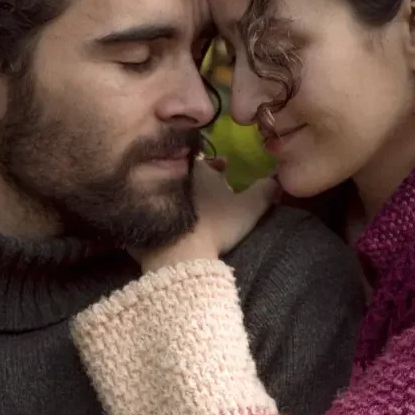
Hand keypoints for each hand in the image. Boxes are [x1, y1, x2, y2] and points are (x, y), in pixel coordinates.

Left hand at [133, 157, 279, 272]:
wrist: (180, 256)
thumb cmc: (217, 225)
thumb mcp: (250, 207)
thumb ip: (265, 190)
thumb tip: (276, 180)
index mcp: (195, 170)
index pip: (203, 157)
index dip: (214, 164)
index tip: (223, 169)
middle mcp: (169, 178)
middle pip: (183, 173)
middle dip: (195, 179)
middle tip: (210, 189)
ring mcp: (150, 198)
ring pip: (164, 191)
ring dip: (175, 195)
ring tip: (190, 207)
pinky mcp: (137, 220)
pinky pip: (147, 211)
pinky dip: (156, 213)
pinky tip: (165, 224)